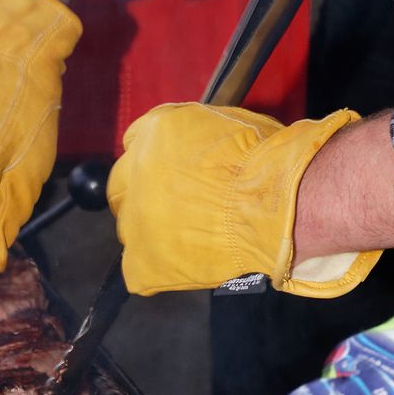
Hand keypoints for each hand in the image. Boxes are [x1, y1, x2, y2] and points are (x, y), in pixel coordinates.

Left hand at [107, 102, 380, 298]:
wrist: (272, 205)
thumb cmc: (263, 162)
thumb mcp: (226, 124)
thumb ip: (195, 136)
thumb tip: (194, 149)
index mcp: (154, 131)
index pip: (136, 144)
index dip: (155, 163)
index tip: (172, 175)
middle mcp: (133, 171)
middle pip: (121, 188)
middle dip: (143, 197)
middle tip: (174, 210)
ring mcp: (133, 219)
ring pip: (130, 229)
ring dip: (151, 233)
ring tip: (188, 239)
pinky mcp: (140, 262)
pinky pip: (138, 270)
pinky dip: (157, 270)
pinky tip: (185, 264)